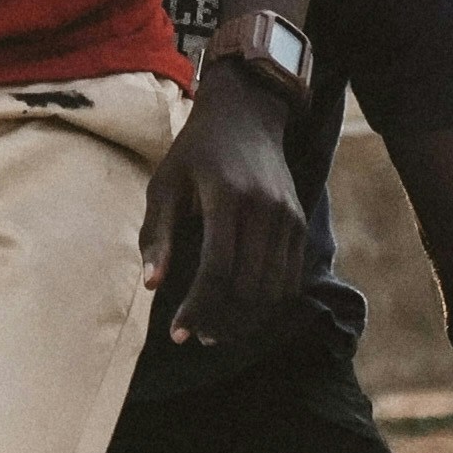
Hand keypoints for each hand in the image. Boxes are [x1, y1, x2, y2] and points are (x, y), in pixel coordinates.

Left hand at [140, 65, 305, 348]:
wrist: (245, 117)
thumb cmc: (195, 153)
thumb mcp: (165, 184)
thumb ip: (158, 234)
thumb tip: (152, 285)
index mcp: (227, 197)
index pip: (217, 270)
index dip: (197, 309)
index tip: (178, 333)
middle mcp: (265, 209)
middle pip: (248, 288)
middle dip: (221, 321)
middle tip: (196, 335)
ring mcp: (288, 217)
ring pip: (273, 290)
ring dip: (245, 320)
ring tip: (217, 330)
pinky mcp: (299, 224)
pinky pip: (290, 279)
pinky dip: (268, 304)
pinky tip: (243, 310)